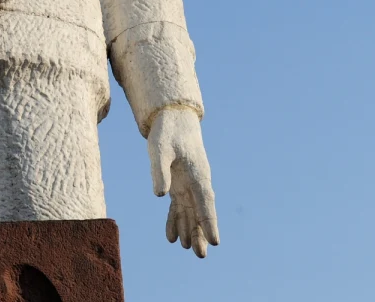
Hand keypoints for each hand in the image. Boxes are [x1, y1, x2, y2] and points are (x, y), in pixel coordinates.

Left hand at [148, 105, 219, 257]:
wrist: (172, 118)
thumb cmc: (167, 131)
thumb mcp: (159, 149)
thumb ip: (159, 171)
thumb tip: (160, 196)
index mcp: (197, 174)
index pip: (205, 202)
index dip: (210, 222)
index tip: (215, 241)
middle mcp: (196, 181)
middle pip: (200, 212)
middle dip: (201, 233)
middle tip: (201, 255)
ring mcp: (188, 183)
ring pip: (190, 212)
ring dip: (189, 230)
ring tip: (187, 249)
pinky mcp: (178, 183)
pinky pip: (178, 206)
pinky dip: (175, 220)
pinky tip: (171, 237)